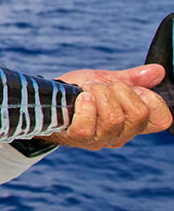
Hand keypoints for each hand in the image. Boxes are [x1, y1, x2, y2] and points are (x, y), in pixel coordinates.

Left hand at [47, 65, 171, 149]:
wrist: (48, 100)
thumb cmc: (78, 92)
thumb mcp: (107, 80)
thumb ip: (133, 79)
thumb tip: (159, 71)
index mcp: (132, 122)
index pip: (162, 120)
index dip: (151, 99)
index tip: (130, 87)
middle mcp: (120, 135)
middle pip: (138, 114)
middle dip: (118, 90)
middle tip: (100, 86)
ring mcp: (99, 139)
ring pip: (114, 118)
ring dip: (98, 94)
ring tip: (86, 90)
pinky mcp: (78, 138)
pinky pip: (88, 126)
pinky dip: (85, 106)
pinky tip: (80, 98)